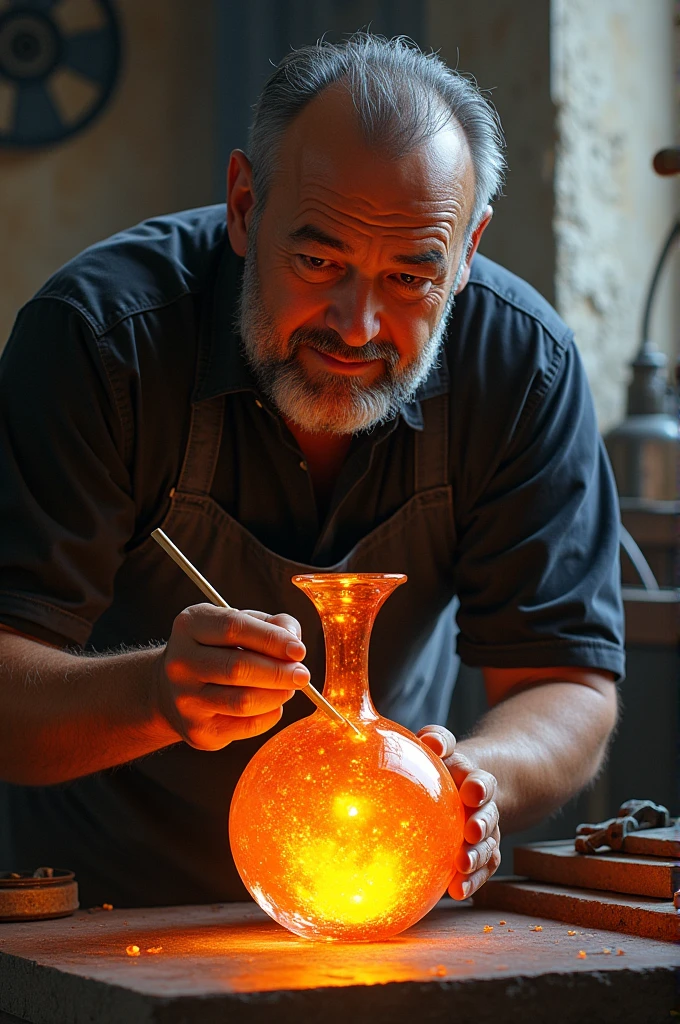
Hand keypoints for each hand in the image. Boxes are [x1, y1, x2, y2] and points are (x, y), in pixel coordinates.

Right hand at [153, 603, 309, 750]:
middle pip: (238, 667)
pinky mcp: (197, 730)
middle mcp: (181, 661)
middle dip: (279, 672)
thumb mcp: (241, 624)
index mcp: (191, 625)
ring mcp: (185, 699)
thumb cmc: (219, 649)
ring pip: (243, 701)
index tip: (298, 650)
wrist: (172, 689)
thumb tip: (294, 643)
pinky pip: (246, 725)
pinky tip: (272, 704)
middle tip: (302, 674)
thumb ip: (272, 624)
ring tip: (289, 688)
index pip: (234, 628)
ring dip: (277, 695)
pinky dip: (270, 714)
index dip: (271, 639)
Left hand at [417, 725, 500, 898]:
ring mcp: (484, 832)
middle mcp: (483, 808)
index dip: (479, 787)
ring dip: (476, 856)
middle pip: (488, 816)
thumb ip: (438, 739)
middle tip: (471, 831)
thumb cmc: (446, 763)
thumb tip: (431, 742)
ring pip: (487, 845)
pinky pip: (482, 869)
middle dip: (482, 824)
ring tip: (461, 865)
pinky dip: (472, 881)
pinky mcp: (480, 852)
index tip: (472, 792)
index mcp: (474, 780)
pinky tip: (457, 891)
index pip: (481, 782)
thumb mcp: (443, 746)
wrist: (467, 785)